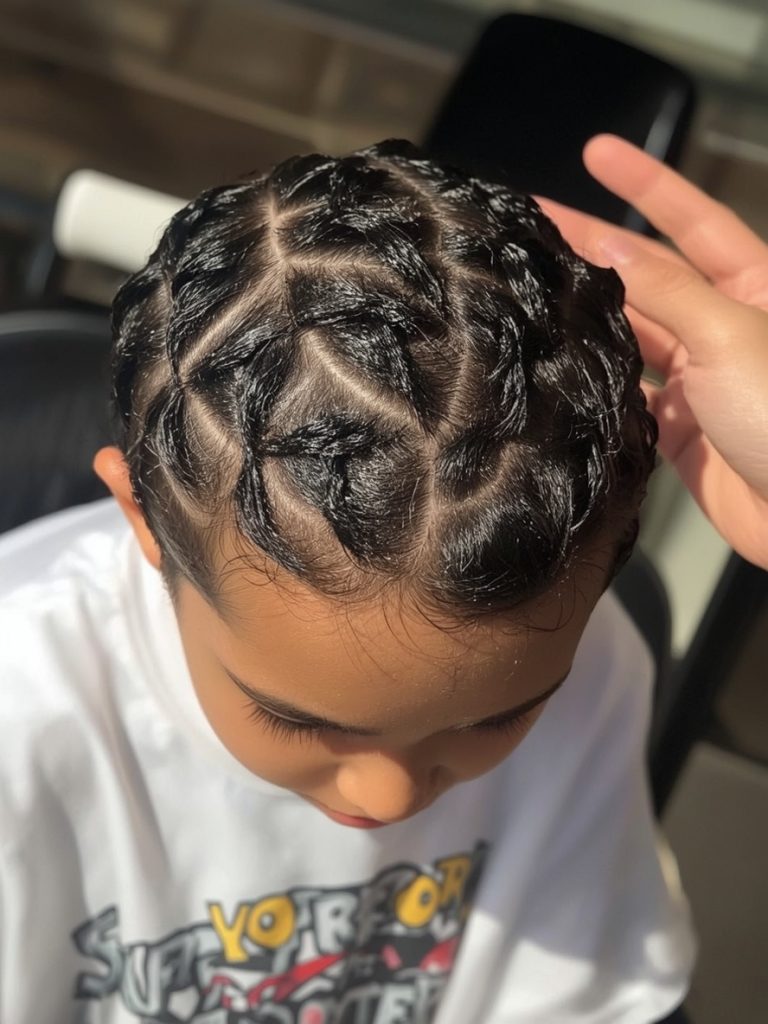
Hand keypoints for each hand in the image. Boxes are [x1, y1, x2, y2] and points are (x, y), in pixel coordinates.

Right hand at [540, 134, 767, 570]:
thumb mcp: (728, 333)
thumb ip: (665, 290)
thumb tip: (608, 244)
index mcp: (757, 285)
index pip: (693, 220)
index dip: (645, 183)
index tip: (597, 151)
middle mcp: (724, 325)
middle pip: (650, 276)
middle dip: (594, 248)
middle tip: (531, 224)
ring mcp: (700, 379)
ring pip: (632, 335)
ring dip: (587, 314)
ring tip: (529, 286)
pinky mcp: (677, 431)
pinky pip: (626, 395)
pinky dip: (595, 378)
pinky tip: (557, 360)